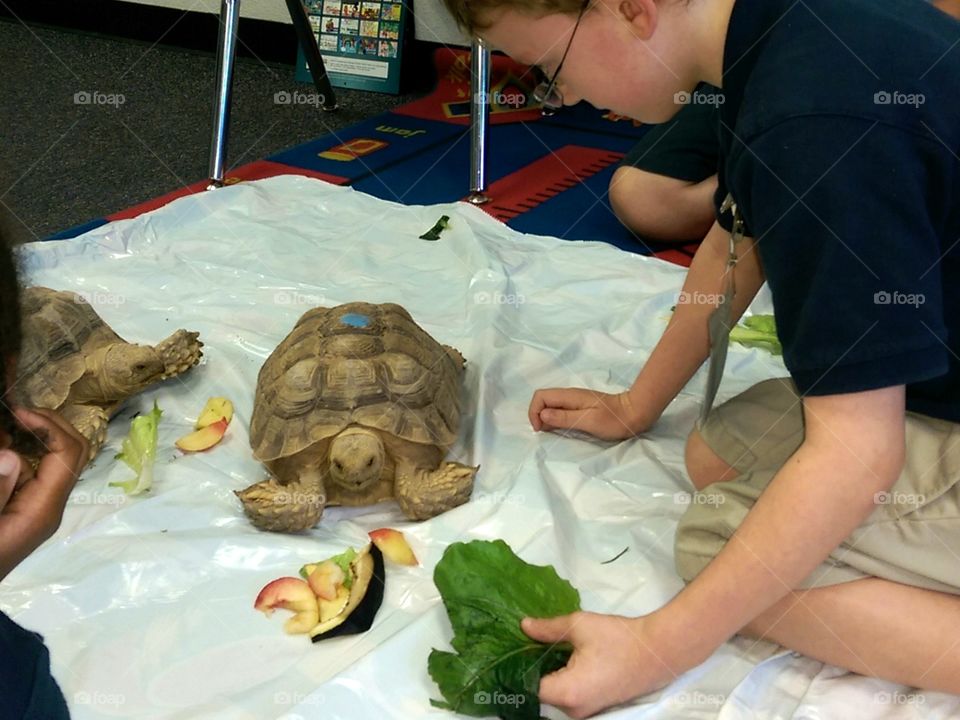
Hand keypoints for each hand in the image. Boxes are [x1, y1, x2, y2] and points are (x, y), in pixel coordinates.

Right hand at [0, 407, 87, 579]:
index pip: (69, 455)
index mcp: (44, 509)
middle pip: (73, 453)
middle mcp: (51, 506)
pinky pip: (38, 474)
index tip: (19, 412)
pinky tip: (7, 445)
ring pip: (57, 461)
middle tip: (18, 411)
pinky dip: (25, 455)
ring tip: (11, 423)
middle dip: (52, 425)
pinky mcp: (29, 510)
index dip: (50, 426)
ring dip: (40, 436)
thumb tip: (11, 455)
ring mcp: (42, 508)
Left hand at [521, 610, 707, 718]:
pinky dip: (562, 680)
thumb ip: (548, 629)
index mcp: (566, 693)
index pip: (528, 688)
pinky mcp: (595, 707)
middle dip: (531, 671)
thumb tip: (523, 626)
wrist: (659, 651)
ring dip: (548, 675)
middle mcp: (573, 711)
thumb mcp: (579, 626)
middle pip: (540, 695)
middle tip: (523, 644)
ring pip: (555, 696)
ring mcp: (586, 712)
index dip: (517, 669)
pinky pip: (569, 697)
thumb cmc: (618, 638)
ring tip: (540, 648)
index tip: (510, 649)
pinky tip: (560, 658)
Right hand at [528, 388, 650, 440]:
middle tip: (545, 433)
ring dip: (546, 418)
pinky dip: (555, 419)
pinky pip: (560, 410)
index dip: (534, 412)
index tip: (540, 429)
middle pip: (543, 399)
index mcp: (569, 396)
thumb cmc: (614, 420)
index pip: (540, 396)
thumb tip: (542, 415)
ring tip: (552, 433)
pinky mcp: (580, 406)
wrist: (635, 414)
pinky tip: (561, 429)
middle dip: (537, 415)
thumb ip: (564, 418)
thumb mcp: (588, 421)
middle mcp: (569, 395)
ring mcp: (575, 400)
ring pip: (550, 405)